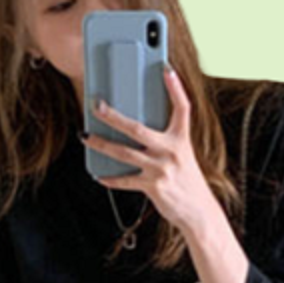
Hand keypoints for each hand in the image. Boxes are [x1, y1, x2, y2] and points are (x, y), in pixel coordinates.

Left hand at [81, 64, 215, 234]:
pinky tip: (99, 175)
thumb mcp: (182, 155)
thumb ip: (164, 141)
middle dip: (113, 116)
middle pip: (137, 128)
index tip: (166, 69)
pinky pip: (126, 180)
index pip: (182, 108)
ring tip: (85, 136)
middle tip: (96, 106)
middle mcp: (171, 151)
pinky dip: (111, 178)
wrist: (198, 211)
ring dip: (101, 144)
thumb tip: (136, 129)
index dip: (176, 88)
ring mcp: (161, 169)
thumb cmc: (186, 180)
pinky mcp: (153, 187)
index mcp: (181, 139)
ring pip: (124, 153)